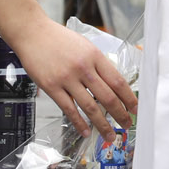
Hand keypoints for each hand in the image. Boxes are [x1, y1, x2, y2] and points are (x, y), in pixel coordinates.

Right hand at [13, 18, 136, 136]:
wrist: (33, 33)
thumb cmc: (59, 39)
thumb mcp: (85, 46)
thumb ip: (98, 64)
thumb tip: (113, 84)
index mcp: (95, 56)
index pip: (118, 81)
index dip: (129, 98)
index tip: (135, 108)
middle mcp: (83, 68)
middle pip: (107, 96)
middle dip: (120, 114)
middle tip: (126, 124)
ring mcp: (67, 78)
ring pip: (90, 106)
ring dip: (102, 124)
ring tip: (109, 134)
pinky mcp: (51, 87)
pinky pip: (69, 109)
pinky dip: (79, 123)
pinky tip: (86, 131)